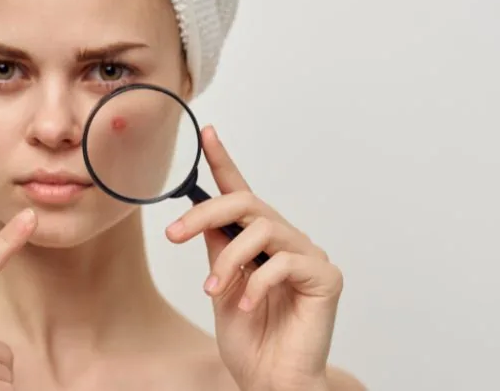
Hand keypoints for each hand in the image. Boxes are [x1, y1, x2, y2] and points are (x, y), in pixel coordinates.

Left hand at [165, 126, 342, 390]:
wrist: (271, 380)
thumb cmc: (250, 339)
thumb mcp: (222, 286)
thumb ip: (219, 249)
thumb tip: (201, 213)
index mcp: (260, 241)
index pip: (241, 193)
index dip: (223, 162)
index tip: (207, 133)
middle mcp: (287, 240)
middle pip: (246, 203)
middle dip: (205, 213)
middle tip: (174, 233)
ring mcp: (309, 256)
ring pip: (263, 229)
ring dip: (230, 258)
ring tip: (213, 289)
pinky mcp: (326, 277)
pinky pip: (284, 262)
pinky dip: (256, 284)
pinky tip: (246, 306)